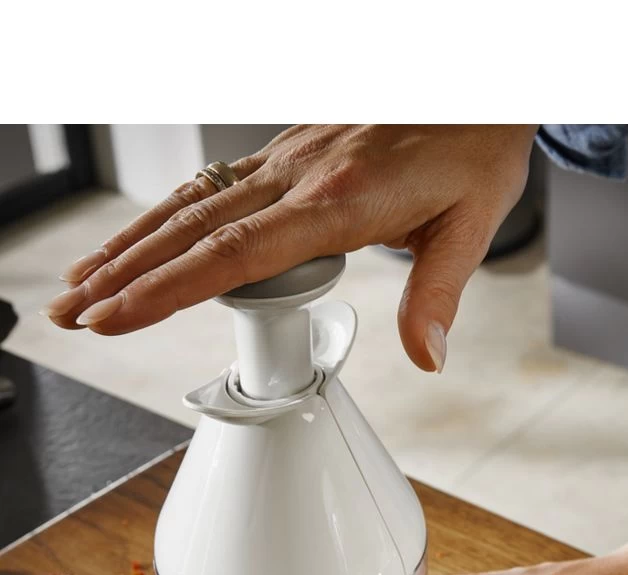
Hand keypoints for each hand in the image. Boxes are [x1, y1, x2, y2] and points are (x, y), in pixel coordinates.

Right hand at [44, 125, 537, 371]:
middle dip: (126, 276)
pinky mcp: (288, 153)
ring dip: (131, 246)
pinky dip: (165, 219)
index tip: (121, 316)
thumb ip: (436, 294)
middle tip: (74, 314)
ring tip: (84, 284)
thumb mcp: (469, 227)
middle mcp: (298, 174)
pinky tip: (142, 241)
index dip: (172, 289)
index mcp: (338, 200)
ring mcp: (287, 159)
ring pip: (190, 205)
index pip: (236, 252)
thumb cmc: (473, 150)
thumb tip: (424, 357)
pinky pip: (211, 187)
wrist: (474, 87)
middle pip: (193, 230)